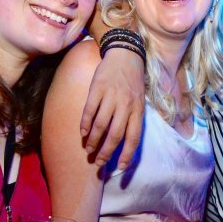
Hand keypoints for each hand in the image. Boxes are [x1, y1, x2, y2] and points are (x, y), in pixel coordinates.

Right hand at [81, 46, 145, 170]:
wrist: (125, 54)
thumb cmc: (133, 80)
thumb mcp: (140, 99)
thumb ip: (134, 118)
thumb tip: (125, 141)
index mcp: (138, 109)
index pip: (133, 137)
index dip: (127, 154)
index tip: (120, 167)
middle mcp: (126, 105)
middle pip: (115, 135)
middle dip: (106, 152)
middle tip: (98, 162)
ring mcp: (111, 96)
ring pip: (101, 125)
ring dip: (93, 140)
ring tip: (89, 149)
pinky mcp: (98, 88)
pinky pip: (89, 110)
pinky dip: (85, 123)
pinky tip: (82, 132)